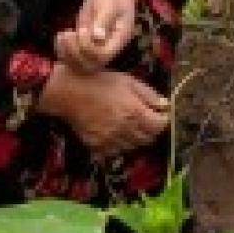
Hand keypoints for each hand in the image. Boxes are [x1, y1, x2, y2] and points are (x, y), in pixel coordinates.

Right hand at [39, 64, 169, 156]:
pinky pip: (115, 151)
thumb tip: (164, 105)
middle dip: (150, 129)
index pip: (159, 126)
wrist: (69, 92)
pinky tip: (115, 132)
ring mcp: (110, 140)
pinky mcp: (97, 146)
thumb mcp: (128, 81)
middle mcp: (124, 129)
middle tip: (145, 119)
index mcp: (134, 112)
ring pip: (133, 146)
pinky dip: (119, 144)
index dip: (162, 120)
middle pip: (148, 138)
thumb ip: (149, 95)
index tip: (159, 114)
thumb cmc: (99, 82)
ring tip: (128, 124)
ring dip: (135, 137)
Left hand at [55, 0, 144, 70]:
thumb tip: (97, 37)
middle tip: (67, 33)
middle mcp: (109, 48)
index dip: (88, 48)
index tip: (81, 30)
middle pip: (91, 65)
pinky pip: (72, 58)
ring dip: (66, 53)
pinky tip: (60, 36)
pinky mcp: (85, 45)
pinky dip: (62, 50)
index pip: (104, 56)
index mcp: (119, 39)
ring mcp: (97, 48)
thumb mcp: (109, 4)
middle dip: (75, 52)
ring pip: (80, 65)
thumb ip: (103, 20)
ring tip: (62, 35)